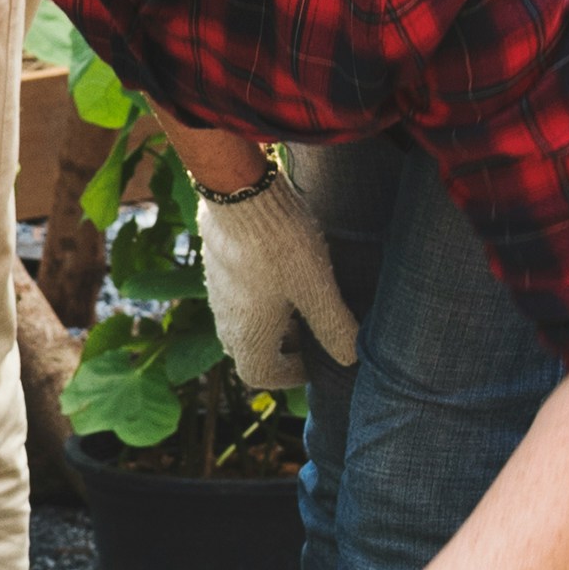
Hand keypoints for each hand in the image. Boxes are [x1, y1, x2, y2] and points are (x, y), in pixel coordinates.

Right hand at [189, 150, 360, 387]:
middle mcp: (227, 319)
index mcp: (249, 334)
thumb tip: (351, 358)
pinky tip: (284, 271)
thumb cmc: (281, 246)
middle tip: (313, 330)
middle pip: (250, 349)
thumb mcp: (318, 289)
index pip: (261, 374)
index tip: (315, 361)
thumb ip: (334, 326)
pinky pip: (238, 297)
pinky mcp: (217, 266)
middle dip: (282, 348)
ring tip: (303, 300)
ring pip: (244, 322)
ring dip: (272, 320)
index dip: (289, 375)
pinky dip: (261, 298)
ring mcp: (218, 292)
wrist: (241, 194)